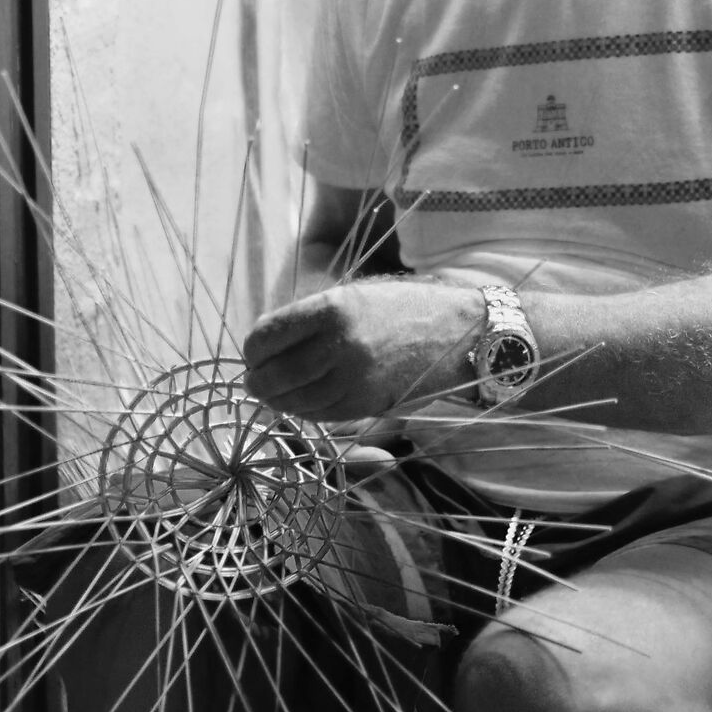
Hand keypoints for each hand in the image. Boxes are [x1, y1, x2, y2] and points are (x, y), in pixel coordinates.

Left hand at [240, 278, 483, 425]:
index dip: (251, 350)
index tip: (254, 354)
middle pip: (272, 376)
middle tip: (256, 381)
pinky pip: (320, 415)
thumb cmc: (404, 307)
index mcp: (331, 308)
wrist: (459, 331)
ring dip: (279, 400)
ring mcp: (354, 378)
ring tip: (277, 393)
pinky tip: (305, 402)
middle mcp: (339, 344)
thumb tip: (264, 347)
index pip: (264, 337)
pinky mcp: (367, 403)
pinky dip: (305, 411)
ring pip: (293, 401)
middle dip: (258, 382)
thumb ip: (309, 319)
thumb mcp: (354, 295)